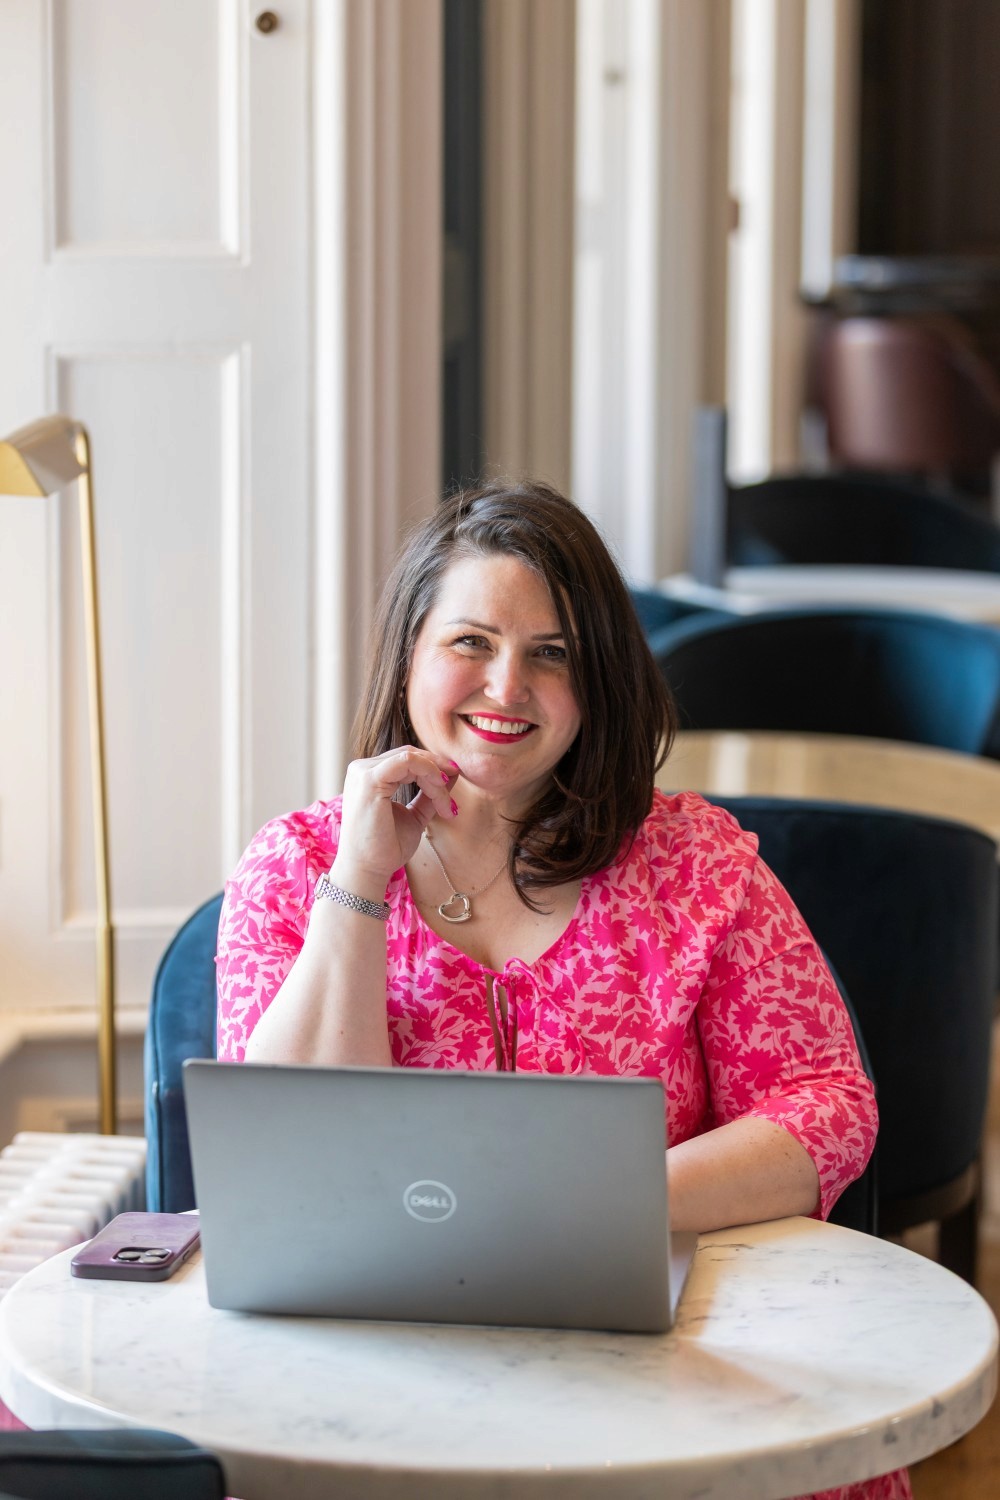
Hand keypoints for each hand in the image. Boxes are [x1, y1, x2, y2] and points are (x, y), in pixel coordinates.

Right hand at [332, 747, 457, 897]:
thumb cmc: (386, 848)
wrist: (367, 870)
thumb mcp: (414, 815)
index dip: (434, 770)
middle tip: (452, 799)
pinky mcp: (370, 780)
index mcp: (369, 776)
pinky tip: (438, 792)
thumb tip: (451, 774)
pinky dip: (429, 773)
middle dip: (439, 771)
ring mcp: (363, 772)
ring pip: (412, 757)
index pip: (407, 760)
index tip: (451, 795)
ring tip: (445, 804)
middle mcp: (362, 769)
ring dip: (436, 778)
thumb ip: (429, 795)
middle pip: (411, 754)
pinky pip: (408, 762)